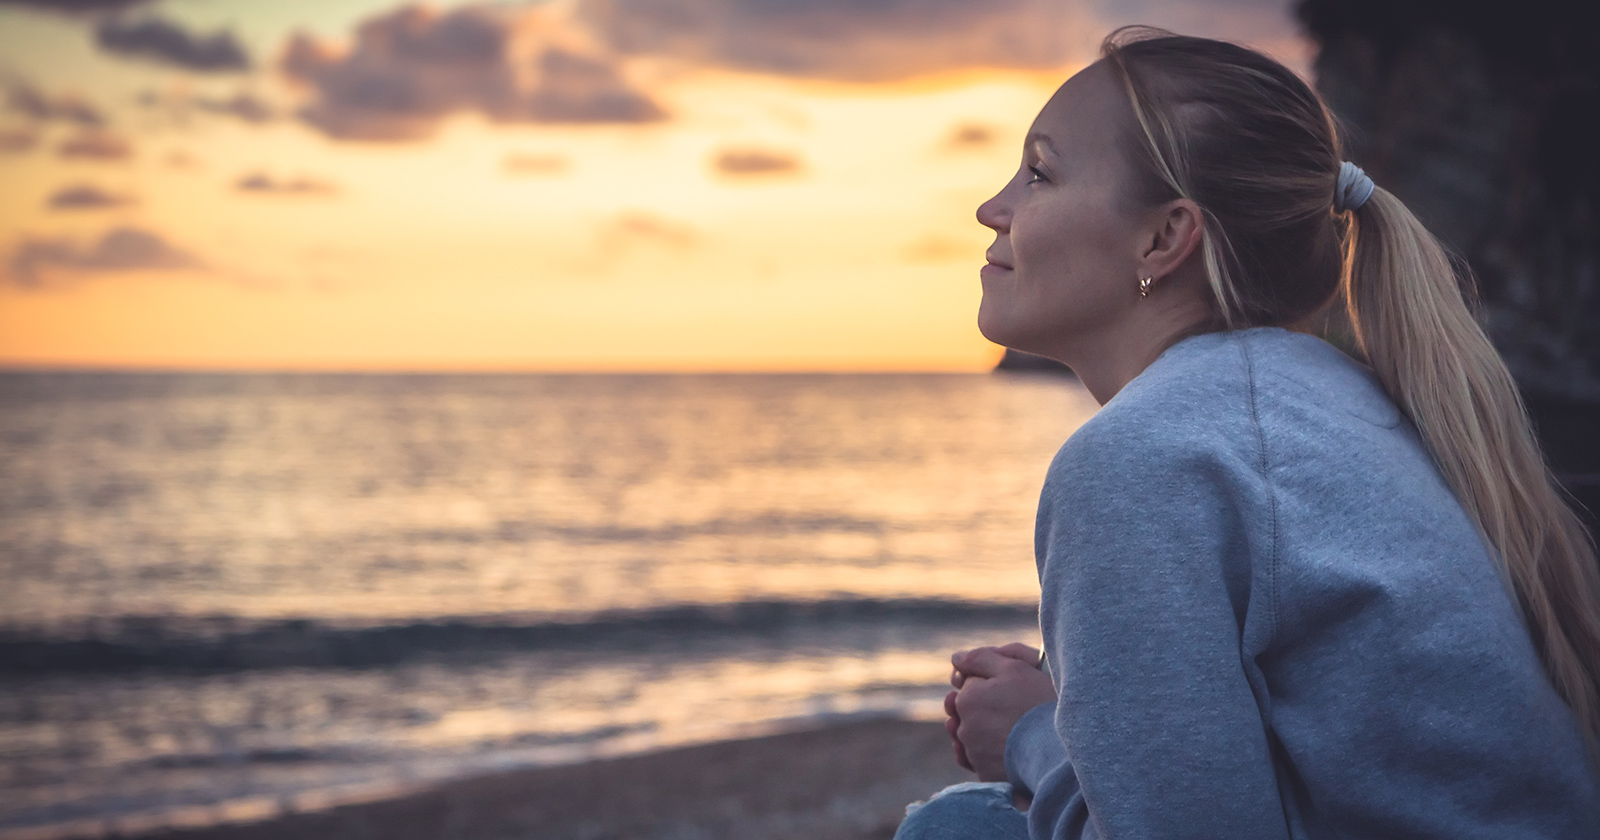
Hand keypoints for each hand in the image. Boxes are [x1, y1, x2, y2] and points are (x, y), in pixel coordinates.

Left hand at [944, 643, 1056, 781]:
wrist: (1057, 752)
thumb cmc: (1038, 704)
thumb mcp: (1014, 668)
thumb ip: (980, 659)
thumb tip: (956, 659)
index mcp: (967, 698)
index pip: (969, 684)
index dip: (989, 681)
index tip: (1008, 684)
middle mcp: (963, 727)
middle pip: (969, 710)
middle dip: (983, 705)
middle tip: (1011, 705)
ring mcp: (973, 754)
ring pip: (973, 735)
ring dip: (984, 729)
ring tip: (1011, 727)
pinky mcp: (986, 775)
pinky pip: (980, 761)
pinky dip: (987, 754)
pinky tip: (1003, 747)